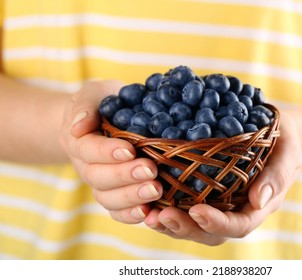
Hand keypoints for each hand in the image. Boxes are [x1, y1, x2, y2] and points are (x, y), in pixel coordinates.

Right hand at [59, 80, 162, 222]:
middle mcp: (86, 166)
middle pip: (98, 178)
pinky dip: (131, 216)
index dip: (106, 152)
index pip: (88, 149)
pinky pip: (118, 212)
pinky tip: (150, 214)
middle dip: (125, 176)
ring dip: (132, 197)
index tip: (129, 149)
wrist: (107, 120)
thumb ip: (85, 106)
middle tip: (151, 170)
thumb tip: (78, 126)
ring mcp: (100, 184)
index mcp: (79, 141)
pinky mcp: (115, 196)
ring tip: (156, 190)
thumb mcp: (94, 94)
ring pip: (108, 198)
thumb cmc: (104, 103)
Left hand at [143, 112, 301, 244]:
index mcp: (256, 207)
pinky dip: (166, 207)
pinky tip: (148, 199)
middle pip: (210, 232)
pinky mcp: (205, 192)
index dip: (217, 223)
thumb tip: (258, 200)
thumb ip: (277, 176)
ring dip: (171, 223)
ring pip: (194, 225)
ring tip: (148, 213)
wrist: (276, 135)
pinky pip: (185, 206)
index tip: (197, 211)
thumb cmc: (284, 143)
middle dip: (185, 228)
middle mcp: (235, 211)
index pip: (238, 225)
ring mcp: (219, 204)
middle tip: (162, 216)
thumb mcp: (288, 154)